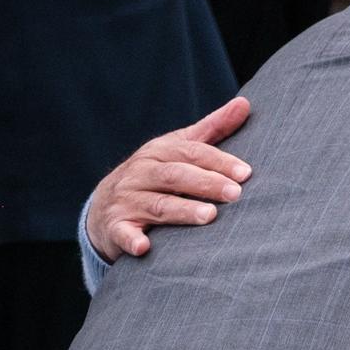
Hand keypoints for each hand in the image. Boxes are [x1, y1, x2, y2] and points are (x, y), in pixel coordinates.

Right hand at [86, 97, 252, 261]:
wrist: (104, 207)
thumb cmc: (155, 174)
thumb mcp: (178, 148)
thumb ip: (213, 129)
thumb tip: (245, 104)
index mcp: (158, 152)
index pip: (190, 152)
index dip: (218, 161)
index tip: (245, 173)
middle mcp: (141, 174)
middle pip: (175, 175)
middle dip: (205, 183)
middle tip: (235, 193)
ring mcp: (126, 200)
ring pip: (157, 205)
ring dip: (182, 210)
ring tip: (209, 216)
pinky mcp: (116, 227)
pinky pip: (123, 234)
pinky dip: (132, 240)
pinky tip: (145, 246)